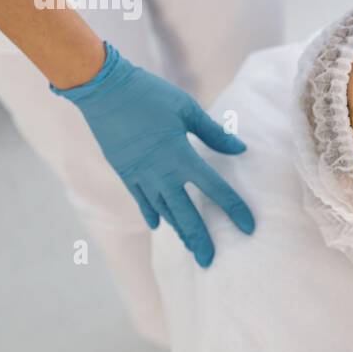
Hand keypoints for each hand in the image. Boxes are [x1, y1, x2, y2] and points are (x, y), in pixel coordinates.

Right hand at [50, 42, 254, 266]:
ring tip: (191, 247)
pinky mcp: (124, 172)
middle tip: (210, 262)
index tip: (249, 227)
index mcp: (181, 156)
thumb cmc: (149, 94)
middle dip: (200, 239)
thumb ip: (214, 134)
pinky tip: (159, 226)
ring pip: (163, 211)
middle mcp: (160, 173)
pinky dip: (151, 213)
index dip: (234, 209)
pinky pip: (141, 200)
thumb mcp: (187, 110)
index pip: (215, 189)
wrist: (103, 89)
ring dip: (178, 231)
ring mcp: (139, 176)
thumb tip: (240, 150)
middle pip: (186, 214)